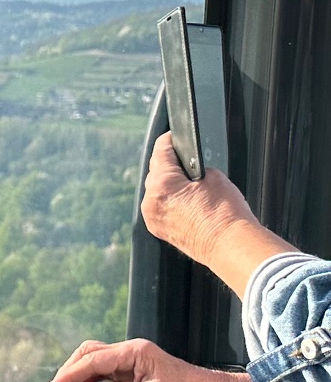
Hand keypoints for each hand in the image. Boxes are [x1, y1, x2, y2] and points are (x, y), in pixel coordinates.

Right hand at [47, 338, 269, 381]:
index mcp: (134, 352)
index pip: (92, 360)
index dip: (70, 374)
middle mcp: (131, 351)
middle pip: (89, 352)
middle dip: (70, 368)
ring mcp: (133, 359)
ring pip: (96, 359)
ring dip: (79, 373)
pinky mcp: (135, 369)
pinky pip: (106, 369)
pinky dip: (91, 378)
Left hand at [142, 134, 292, 295]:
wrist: (230, 245)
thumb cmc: (225, 214)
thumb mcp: (214, 176)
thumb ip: (195, 167)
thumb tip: (189, 168)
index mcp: (162, 184)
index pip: (160, 151)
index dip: (169, 141)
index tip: (173, 137)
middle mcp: (151, 201)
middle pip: (156, 172)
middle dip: (170, 165)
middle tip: (185, 160)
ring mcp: (154, 217)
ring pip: (157, 191)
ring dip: (169, 185)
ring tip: (187, 182)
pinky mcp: (160, 229)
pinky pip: (161, 208)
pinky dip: (170, 202)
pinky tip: (185, 201)